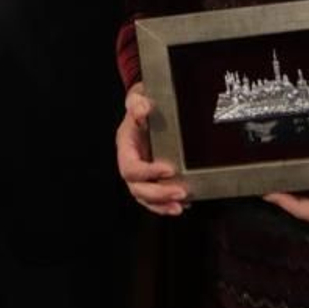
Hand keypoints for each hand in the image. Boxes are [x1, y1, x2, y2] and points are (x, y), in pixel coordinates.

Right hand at [116, 83, 188, 215]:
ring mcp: (140, 176)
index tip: (170, 169)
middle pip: (138, 189)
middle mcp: (131, 166)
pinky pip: (155, 201)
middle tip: (180, 192)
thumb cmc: (141, 108)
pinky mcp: (151, 181)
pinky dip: (166, 206)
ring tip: (180, 206)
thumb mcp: (138, 101)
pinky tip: (183, 205)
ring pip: (146, 198)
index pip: (132, 168)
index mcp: (126, 149)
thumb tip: (143, 108)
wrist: (145, 112)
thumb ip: (139, 104)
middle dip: (159, 194)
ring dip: (163, 205)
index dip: (149, 172)